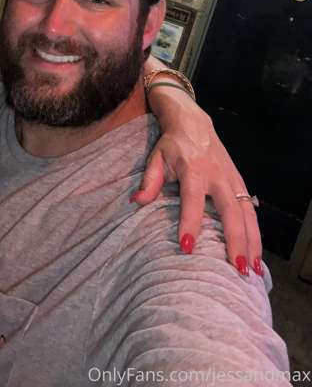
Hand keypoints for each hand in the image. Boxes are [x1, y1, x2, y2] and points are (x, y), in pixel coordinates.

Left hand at [135, 87, 261, 275]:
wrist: (193, 122)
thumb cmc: (172, 145)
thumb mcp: (156, 157)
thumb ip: (149, 181)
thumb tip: (135, 202)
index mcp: (193, 169)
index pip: (192, 199)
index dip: (190, 222)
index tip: (187, 247)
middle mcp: (217, 175)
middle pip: (230, 210)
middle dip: (236, 239)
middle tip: (237, 268)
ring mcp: (232, 178)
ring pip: (247, 213)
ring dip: (252, 241)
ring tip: (254, 270)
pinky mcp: (240, 181)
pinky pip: (251, 210)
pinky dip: (256, 232)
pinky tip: (257, 254)